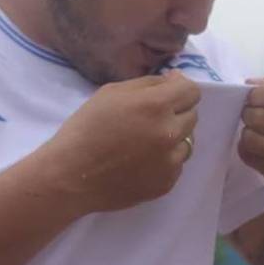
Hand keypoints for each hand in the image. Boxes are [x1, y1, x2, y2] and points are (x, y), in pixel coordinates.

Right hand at [41, 70, 199, 216]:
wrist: (70, 175)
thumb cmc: (86, 128)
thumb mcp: (111, 92)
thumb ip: (148, 84)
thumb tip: (173, 81)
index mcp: (155, 106)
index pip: (191, 91)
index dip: (180, 88)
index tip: (166, 91)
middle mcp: (169, 133)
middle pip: (192, 116)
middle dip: (176, 112)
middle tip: (150, 117)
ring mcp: (170, 162)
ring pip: (187, 142)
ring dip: (173, 137)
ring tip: (145, 141)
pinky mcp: (166, 183)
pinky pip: (176, 164)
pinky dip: (164, 159)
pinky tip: (141, 161)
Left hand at [239, 74, 263, 206]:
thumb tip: (250, 83)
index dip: (257, 94)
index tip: (250, 97)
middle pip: (262, 117)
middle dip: (248, 114)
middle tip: (251, 116)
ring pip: (253, 139)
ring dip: (247, 134)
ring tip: (256, 133)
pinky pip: (252, 158)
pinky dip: (248, 152)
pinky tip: (260, 151)